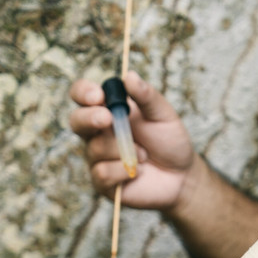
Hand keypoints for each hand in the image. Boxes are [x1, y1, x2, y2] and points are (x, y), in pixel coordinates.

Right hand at [68, 71, 198, 212]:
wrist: (181, 176)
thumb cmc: (170, 141)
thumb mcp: (163, 115)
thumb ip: (146, 96)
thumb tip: (129, 76)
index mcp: (108, 109)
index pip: (82, 95)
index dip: (83, 93)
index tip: (97, 95)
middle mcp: (97, 132)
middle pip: (76, 121)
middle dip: (89, 118)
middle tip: (107, 119)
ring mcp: (97, 157)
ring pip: (95, 148)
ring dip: (123, 150)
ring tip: (144, 154)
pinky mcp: (102, 181)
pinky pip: (102, 172)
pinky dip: (123, 170)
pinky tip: (138, 171)